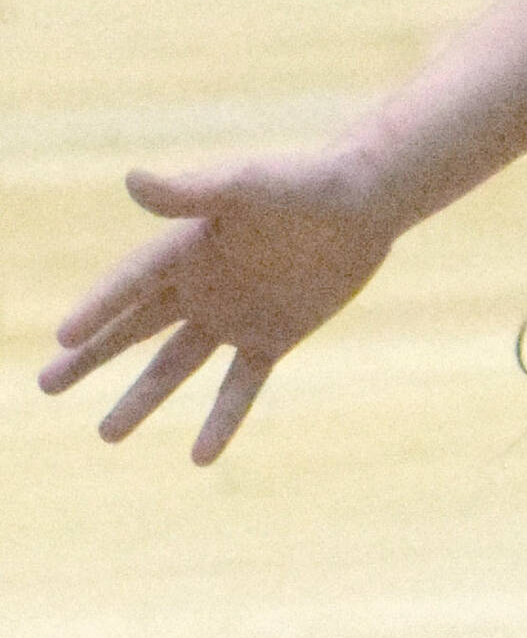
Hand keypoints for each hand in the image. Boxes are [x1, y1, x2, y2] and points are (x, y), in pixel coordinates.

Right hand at [38, 151, 397, 462]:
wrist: (368, 199)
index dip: (99, 308)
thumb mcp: (250, 185)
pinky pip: (240, 385)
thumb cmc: (308, 180)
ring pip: (177, 365)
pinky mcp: (274, 335)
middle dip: (92, 356)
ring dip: (142, 398)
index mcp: (189, 245)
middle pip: (135, 327)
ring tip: (106, 435)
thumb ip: (194, 191)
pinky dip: (222, 419)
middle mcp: (203, 283)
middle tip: (47, 384)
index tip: (62, 338)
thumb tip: (132, 180)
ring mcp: (236, 312)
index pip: (131, 284)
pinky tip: (200, 458)